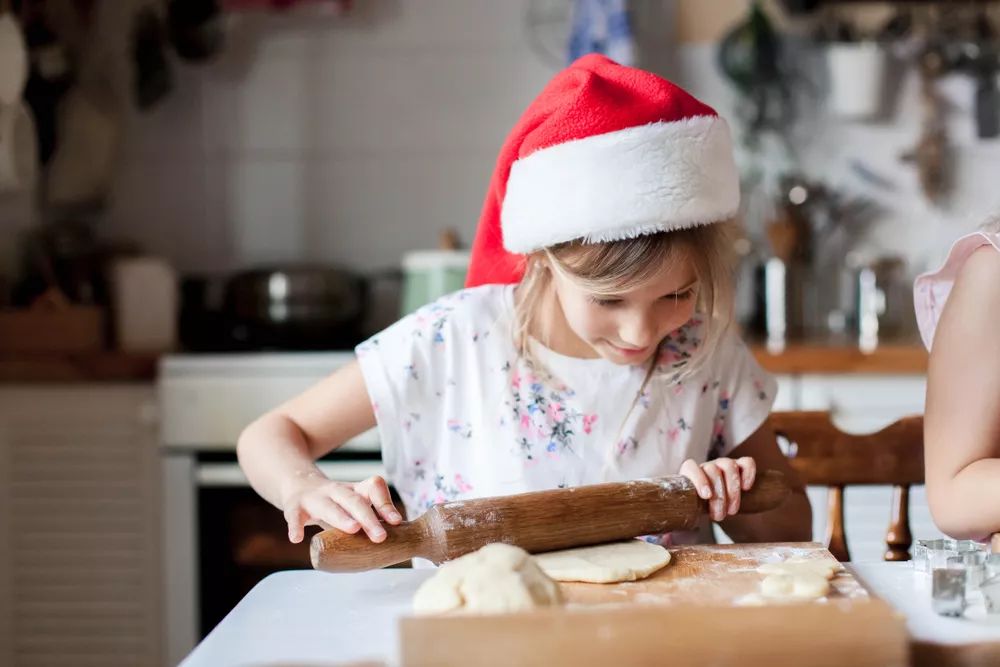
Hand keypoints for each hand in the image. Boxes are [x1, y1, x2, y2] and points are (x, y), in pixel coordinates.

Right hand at [281, 473, 401, 543]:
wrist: (299, 483)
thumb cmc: (336, 502)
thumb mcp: (355, 503)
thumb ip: (373, 518)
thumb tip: (401, 542)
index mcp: (355, 490)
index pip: (373, 489)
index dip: (385, 504)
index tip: (397, 522)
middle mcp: (337, 491)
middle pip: (354, 501)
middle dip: (368, 518)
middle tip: (381, 536)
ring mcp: (316, 498)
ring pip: (329, 506)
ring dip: (341, 517)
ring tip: (353, 529)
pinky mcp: (295, 507)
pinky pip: (295, 516)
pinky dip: (295, 526)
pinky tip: (297, 538)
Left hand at [679, 457, 755, 522]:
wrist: (716, 507)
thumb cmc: (699, 510)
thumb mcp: (689, 511)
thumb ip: (681, 513)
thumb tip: (666, 533)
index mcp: (690, 474)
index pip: (691, 467)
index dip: (699, 480)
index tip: (707, 496)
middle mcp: (707, 466)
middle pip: (713, 470)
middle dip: (719, 496)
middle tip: (720, 516)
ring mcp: (724, 464)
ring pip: (729, 466)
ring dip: (733, 490)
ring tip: (732, 511)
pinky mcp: (741, 467)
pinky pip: (747, 462)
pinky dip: (748, 473)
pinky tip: (747, 488)